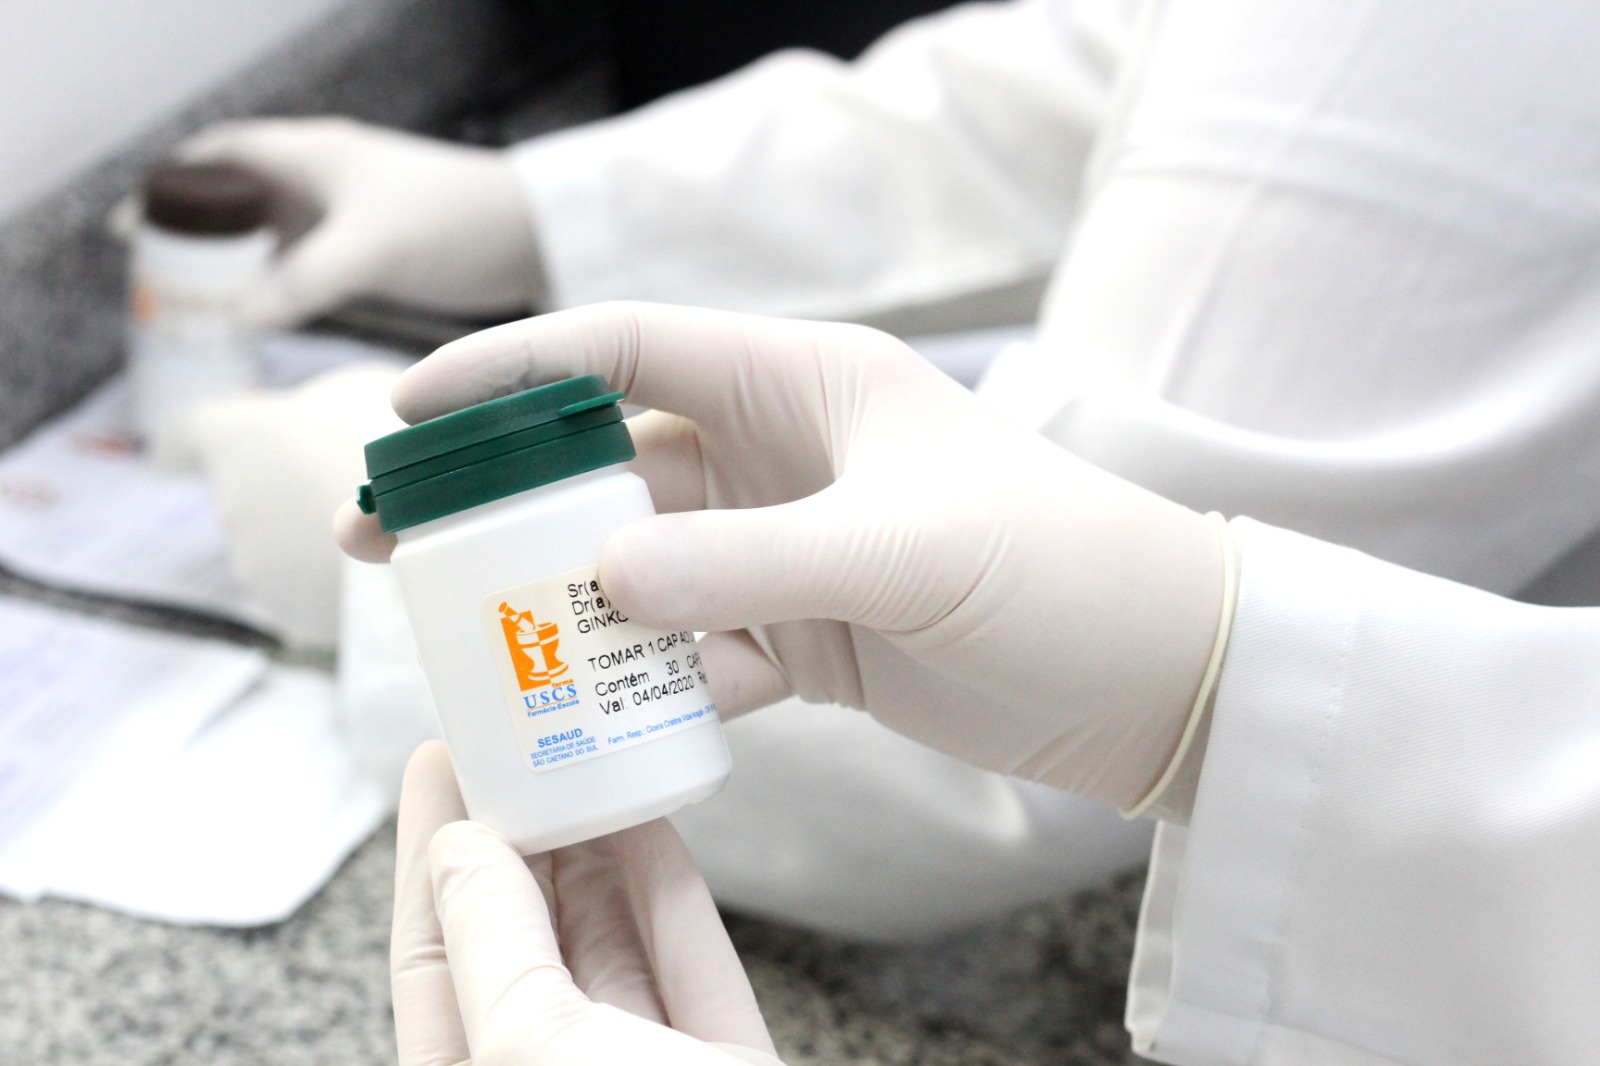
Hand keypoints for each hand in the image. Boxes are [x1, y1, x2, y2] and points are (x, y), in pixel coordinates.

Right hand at [180, 118, 543, 327]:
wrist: (533, 235)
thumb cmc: (456, 220)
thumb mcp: (371, 249)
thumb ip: (303, 281)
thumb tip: (237, 317)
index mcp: (311, 154)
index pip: (219, 155)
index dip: (171, 185)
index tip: (131, 227)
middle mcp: (322, 179)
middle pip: (235, 200)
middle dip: (194, 237)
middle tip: (158, 286)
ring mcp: (346, 216)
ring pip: (270, 238)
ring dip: (235, 268)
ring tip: (195, 309)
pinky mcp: (372, 252)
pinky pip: (305, 267)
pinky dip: (276, 289)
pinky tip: (259, 320)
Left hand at [180, 363, 402, 647]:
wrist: (440, 532)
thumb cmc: (402, 442)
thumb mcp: (363, 388)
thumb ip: (318, 411)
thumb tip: (316, 430)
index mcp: (240, 437)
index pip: (188, 433)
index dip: (182, 444)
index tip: (169, 460)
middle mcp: (233, 505)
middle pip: (253, 496)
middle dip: (289, 494)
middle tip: (355, 485)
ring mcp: (261, 569)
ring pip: (285, 550)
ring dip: (316, 541)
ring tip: (386, 530)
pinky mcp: (297, 618)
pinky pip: (315, 594)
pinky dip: (340, 585)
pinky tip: (389, 570)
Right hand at [339, 304, 1224, 808]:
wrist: (1157, 678)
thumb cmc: (1057, 569)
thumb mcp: (901, 552)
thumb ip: (749, 563)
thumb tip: (598, 579)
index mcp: (801, 385)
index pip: (626, 350)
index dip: (511, 371)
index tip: (410, 413)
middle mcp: (780, 458)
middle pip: (607, 462)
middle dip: (501, 496)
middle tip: (392, 536)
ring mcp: (788, 552)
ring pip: (640, 565)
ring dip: (560, 598)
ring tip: (464, 633)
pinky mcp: (807, 638)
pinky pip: (695, 652)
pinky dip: (645, 682)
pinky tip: (588, 712)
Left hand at [393, 742, 781, 1065]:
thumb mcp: (539, 1050)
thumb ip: (496, 946)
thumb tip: (464, 849)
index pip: (435, 956)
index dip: (432, 854)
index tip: (441, 760)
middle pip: (518, 940)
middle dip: (516, 837)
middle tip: (519, 741)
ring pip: (604, 945)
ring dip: (592, 850)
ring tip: (582, 759)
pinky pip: (686, 963)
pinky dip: (667, 891)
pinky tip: (651, 822)